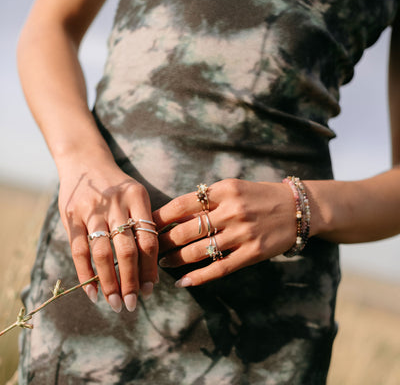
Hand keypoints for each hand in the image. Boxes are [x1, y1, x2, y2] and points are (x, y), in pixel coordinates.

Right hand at [58, 156, 157, 311]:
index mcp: (137, 197)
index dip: (150, 267)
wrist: (85, 162)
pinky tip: (93, 293)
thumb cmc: (117, 186)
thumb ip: (143, 223)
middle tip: (133, 304)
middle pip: (127, 249)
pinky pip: (78, 250)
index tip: (151, 289)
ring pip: (102, 253)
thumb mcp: (136, 195)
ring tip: (115, 303)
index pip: (148, 239)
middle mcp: (115, 203)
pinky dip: (85, 274)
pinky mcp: (71, 216)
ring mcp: (91, 210)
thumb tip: (151, 268)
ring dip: (109, 282)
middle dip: (131, 281)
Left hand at [153, 178, 296, 286]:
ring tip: (161, 264)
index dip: (160, 217)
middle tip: (149, 249)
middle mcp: (232, 211)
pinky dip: (199, 277)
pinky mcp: (252, 253)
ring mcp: (243, 234)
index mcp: (224, 190)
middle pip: (187, 230)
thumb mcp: (233, 188)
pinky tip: (183, 282)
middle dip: (164, 242)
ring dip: (176, 260)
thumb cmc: (259, 195)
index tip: (144, 225)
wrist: (297, 208)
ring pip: (200, 251)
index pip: (182, 204)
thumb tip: (173, 216)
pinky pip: (220, 268)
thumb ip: (206, 200)